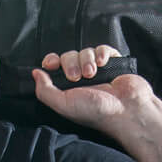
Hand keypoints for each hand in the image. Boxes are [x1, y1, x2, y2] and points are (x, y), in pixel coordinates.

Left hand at [31, 44, 151, 134]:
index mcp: (68, 88)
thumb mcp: (63, 105)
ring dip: (87, 60)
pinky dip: (102, 53)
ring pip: (85, 51)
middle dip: (71, 63)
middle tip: (78, 77)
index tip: (51, 64)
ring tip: (93, 74)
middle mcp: (81, 79)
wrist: (126, 110)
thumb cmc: (96, 112)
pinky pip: (103, 48)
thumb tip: (35, 73)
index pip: (54, 67)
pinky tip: (103, 63)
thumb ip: (45, 91)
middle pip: (68, 56)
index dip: (51, 61)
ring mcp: (98, 70)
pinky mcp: (113, 63)